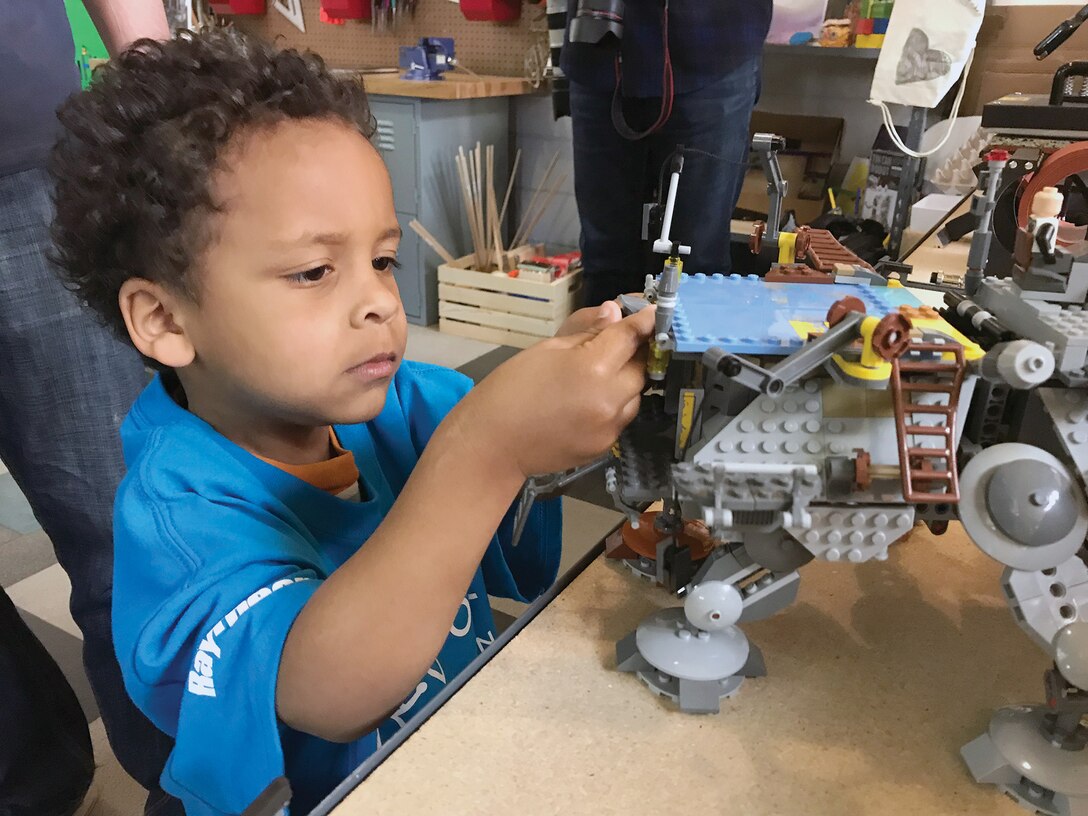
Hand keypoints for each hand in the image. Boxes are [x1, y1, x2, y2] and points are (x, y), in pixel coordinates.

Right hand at [454, 306, 655, 477]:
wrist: (492, 444)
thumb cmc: (511, 388)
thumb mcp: (546, 348)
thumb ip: (586, 332)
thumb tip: (614, 314)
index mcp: (593, 367)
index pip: (630, 336)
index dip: (643, 321)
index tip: (652, 312)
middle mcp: (610, 398)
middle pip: (641, 367)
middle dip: (634, 353)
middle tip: (619, 344)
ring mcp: (610, 426)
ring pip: (635, 395)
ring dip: (626, 380)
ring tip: (602, 375)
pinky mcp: (605, 445)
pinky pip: (622, 417)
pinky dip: (615, 404)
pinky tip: (592, 400)